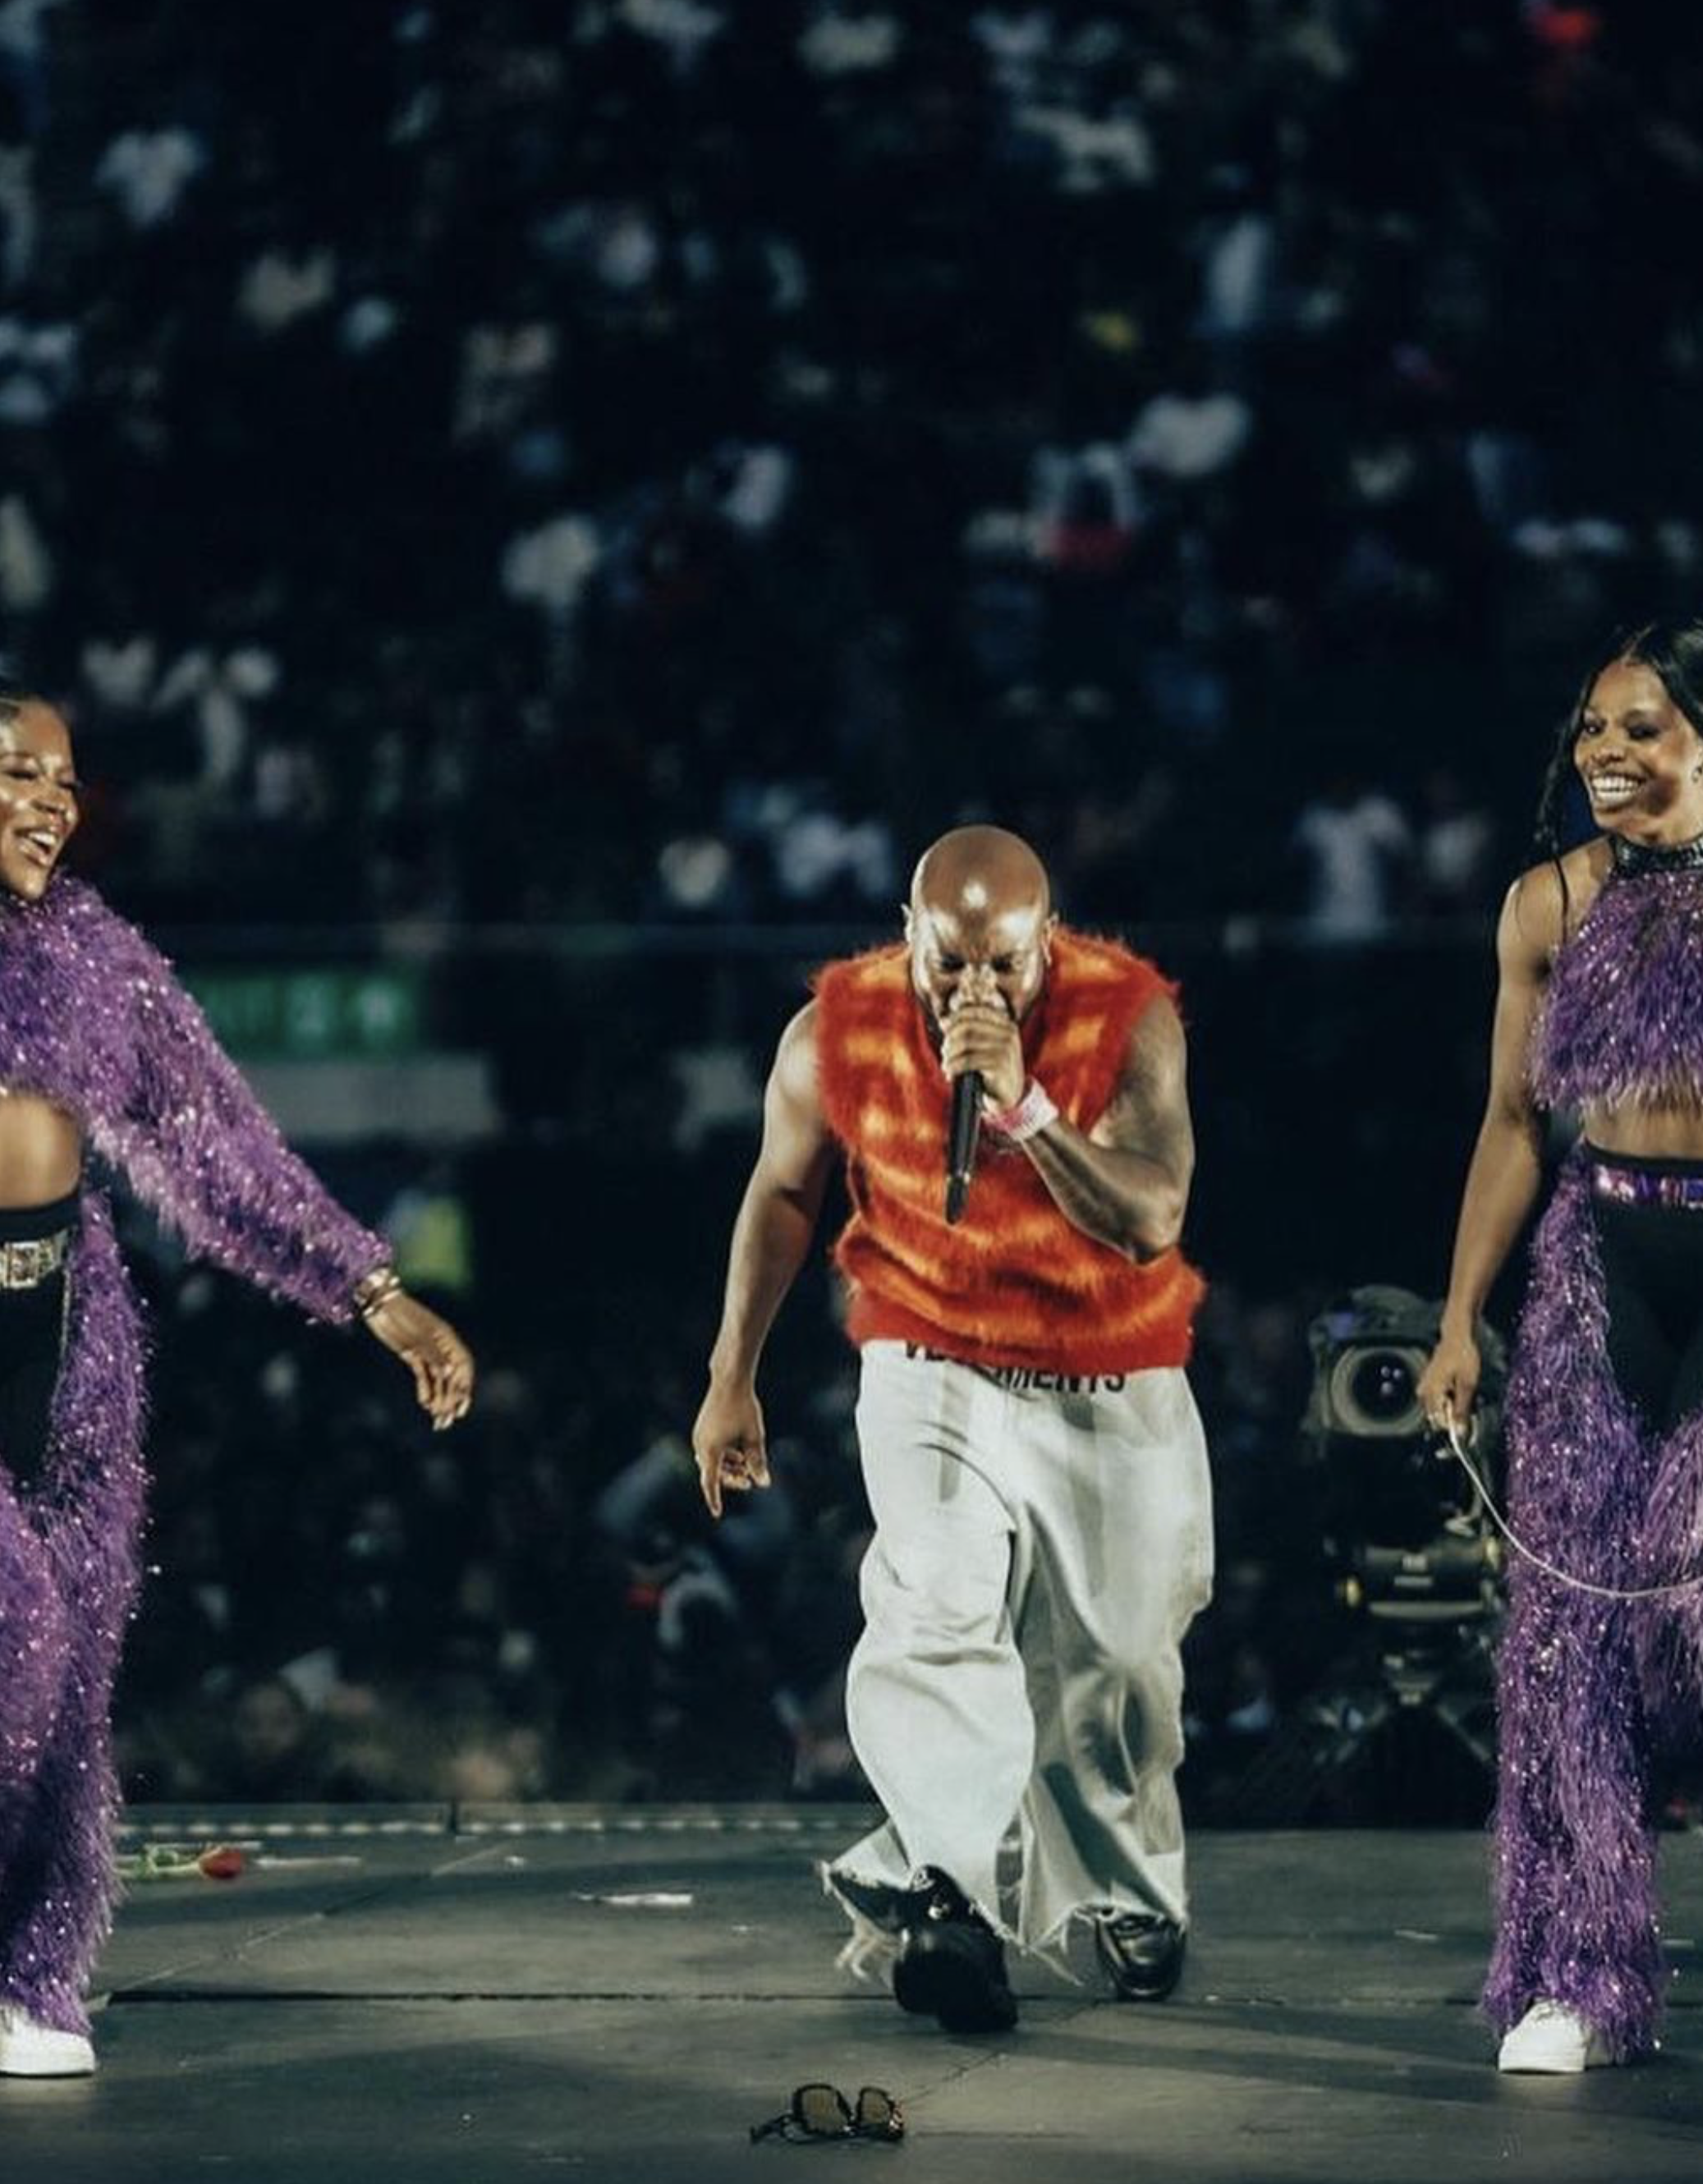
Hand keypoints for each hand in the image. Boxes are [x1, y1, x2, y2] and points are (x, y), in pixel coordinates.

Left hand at [363, 1290, 473, 1429]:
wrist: (376, 1301)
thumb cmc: (398, 1314)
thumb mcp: (415, 1335)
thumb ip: (432, 1353)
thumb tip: (451, 1372)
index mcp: (446, 1337)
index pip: (463, 1365)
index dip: (465, 1386)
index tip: (461, 1406)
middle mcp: (439, 1345)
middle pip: (451, 1376)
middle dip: (451, 1400)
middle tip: (446, 1421)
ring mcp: (425, 1350)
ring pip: (437, 1379)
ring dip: (438, 1400)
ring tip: (437, 1421)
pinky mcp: (411, 1353)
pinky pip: (423, 1375)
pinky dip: (425, 1389)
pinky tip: (424, 1403)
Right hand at [692, 1377, 770, 1517]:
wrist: (729, 1380)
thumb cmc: (744, 1407)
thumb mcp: (755, 1437)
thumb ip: (758, 1462)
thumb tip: (764, 1484)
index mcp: (710, 1450)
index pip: (710, 1483)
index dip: (714, 1499)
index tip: (717, 1513)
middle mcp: (700, 1445)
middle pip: (713, 1473)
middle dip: (730, 1479)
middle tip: (749, 1483)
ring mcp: (699, 1436)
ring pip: (712, 1462)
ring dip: (728, 1467)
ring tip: (745, 1465)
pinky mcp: (701, 1429)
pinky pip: (710, 1450)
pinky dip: (723, 1456)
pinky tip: (738, 1453)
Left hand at [940, 973, 1024, 1110]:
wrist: (1011, 1096)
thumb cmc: (993, 1071)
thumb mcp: (986, 1047)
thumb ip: (969, 1032)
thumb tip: (943, 1020)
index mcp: (1006, 1025)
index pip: (975, 1011)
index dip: (955, 1016)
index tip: (943, 1025)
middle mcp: (1008, 1034)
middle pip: (967, 1026)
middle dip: (950, 1038)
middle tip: (944, 1051)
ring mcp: (1006, 1048)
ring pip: (965, 1042)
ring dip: (949, 1054)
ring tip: (946, 1064)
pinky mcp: (999, 1064)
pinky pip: (967, 1060)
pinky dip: (953, 1066)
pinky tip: (950, 1073)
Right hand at [1418, 1327, 1479, 1438]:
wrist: (1458, 1335)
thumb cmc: (1463, 1356)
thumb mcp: (1468, 1385)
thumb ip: (1462, 1409)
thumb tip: (1459, 1431)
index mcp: (1431, 1392)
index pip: (1438, 1421)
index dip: (1453, 1425)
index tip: (1467, 1423)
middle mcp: (1424, 1389)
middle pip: (1436, 1414)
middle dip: (1451, 1414)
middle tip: (1467, 1402)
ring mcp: (1425, 1384)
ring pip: (1437, 1406)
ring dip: (1450, 1405)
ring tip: (1463, 1392)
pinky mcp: (1430, 1379)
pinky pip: (1437, 1397)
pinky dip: (1448, 1397)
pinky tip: (1458, 1387)